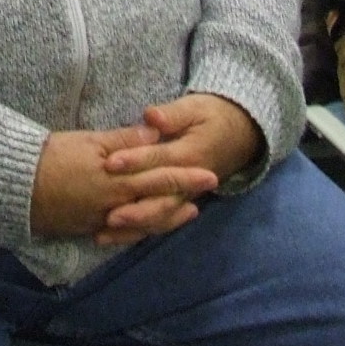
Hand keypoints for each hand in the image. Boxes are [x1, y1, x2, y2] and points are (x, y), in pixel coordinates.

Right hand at [29, 114, 232, 244]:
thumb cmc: (51, 157)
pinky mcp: (88, 228)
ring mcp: (101, 221)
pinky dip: (140, 229)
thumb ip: (124, 140)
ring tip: (185, 212)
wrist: (14, 187)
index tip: (210, 175)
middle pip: (157, 206)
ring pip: (143, 223)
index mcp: (118, 182)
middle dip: (182, 200)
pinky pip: (122, 232)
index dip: (186, 178)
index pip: (160, 180)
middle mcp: (114, 207)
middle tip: (205, 195)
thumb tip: (155, 134)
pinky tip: (146, 224)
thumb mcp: (88, 142)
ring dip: (166, 218)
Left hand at [97, 94, 262, 235]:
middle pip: (162, 200)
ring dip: (135, 227)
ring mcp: (184, 196)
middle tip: (109, 216)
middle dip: (136, 210)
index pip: (159, 160)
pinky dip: (139, 231)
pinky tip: (115, 236)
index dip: (135, 161)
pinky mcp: (179, 203)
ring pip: (160, 217)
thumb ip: (173, 115)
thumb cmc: (210, 117)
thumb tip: (152, 116)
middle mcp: (189, 183)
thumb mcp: (195, 108)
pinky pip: (160, 221)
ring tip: (106, 233)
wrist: (238, 135)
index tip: (109, 163)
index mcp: (190, 155)